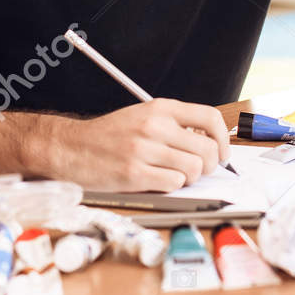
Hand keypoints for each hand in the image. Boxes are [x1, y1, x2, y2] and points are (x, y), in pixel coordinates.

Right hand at [51, 98, 229, 191]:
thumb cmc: (108, 135)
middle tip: (198, 170)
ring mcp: (144, 150)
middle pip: (207, 149)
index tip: (222, 152)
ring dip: (189, 178)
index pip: (210, 118)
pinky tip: (158, 180)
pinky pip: (174, 184)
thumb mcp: (143, 116)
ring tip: (174, 174)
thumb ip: (174, 124)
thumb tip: (210, 142)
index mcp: (160, 108)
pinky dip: (172, 186)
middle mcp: (155, 126)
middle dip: (209, 165)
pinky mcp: (134, 174)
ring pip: (194, 169)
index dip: (224, 138)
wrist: (70, 147)